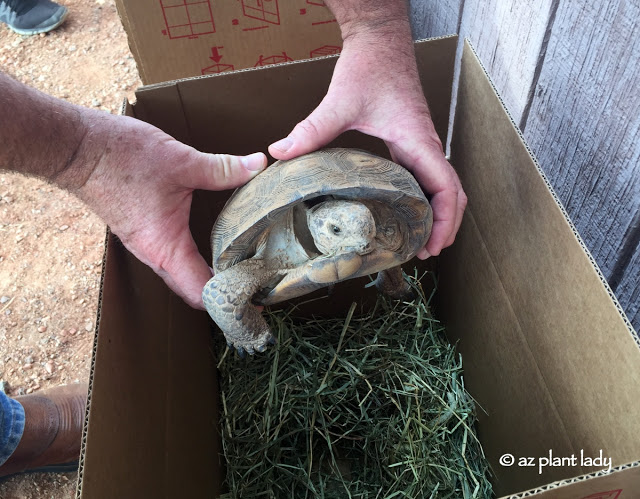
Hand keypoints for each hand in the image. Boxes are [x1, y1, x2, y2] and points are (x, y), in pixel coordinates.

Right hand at [68, 112, 265, 308]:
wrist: (77, 148)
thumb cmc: (122, 158)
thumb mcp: (182, 162)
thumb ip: (224, 168)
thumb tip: (258, 165)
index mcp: (165, 248)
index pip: (199, 292)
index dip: (226, 300)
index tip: (253, 296)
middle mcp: (153, 255)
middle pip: (190, 290)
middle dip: (221, 293)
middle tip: (252, 285)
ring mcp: (144, 245)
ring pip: (179, 275)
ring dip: (206, 277)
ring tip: (239, 269)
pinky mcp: (140, 233)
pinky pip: (169, 259)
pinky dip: (192, 261)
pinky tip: (212, 245)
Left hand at [269, 30, 465, 257]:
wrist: (380, 41)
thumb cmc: (370, 66)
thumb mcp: (341, 101)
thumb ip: (312, 128)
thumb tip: (280, 152)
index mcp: (418, 141)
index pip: (447, 187)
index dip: (445, 220)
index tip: (433, 245)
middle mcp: (426, 146)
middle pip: (453, 193)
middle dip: (445, 225)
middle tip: (426, 252)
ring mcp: (420, 144)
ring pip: (442, 186)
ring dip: (438, 214)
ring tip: (421, 241)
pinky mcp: (410, 142)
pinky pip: (426, 176)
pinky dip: (425, 199)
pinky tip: (406, 212)